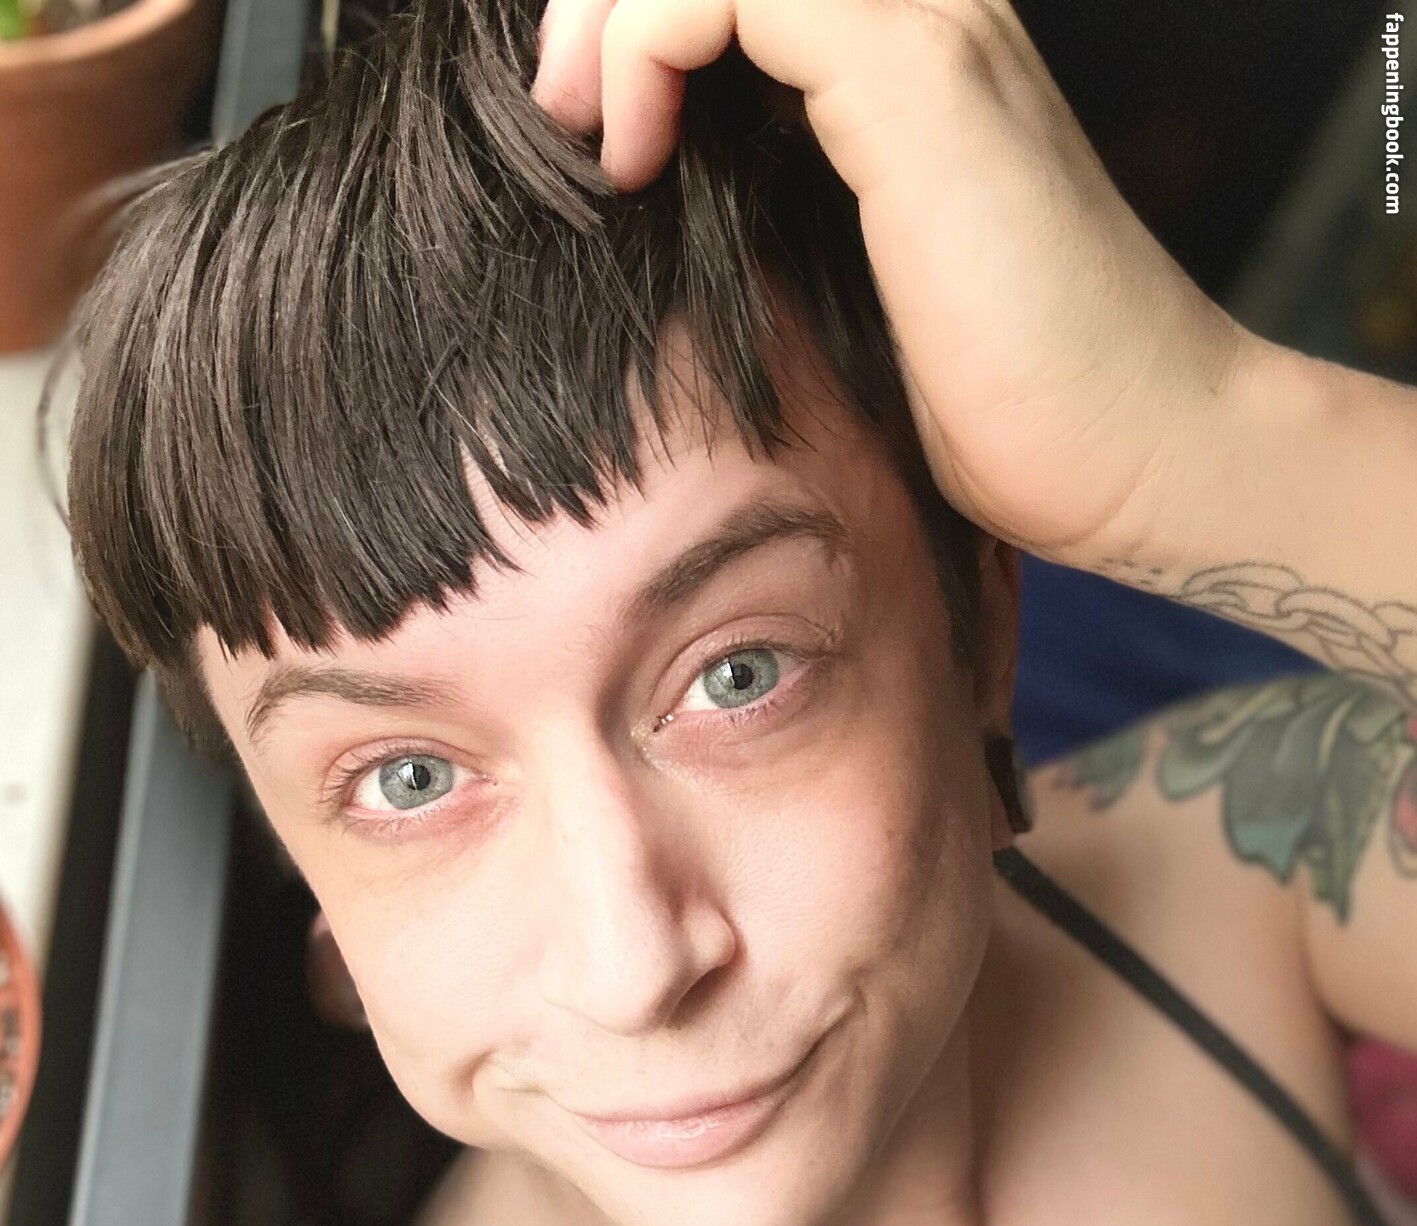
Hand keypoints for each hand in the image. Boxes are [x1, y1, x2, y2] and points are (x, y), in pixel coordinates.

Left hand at [530, 0, 1251, 569]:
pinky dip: (647, 47)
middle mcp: (925, 11)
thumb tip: (662, 226)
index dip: (631, 18)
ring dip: (610, 12)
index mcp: (906, 53)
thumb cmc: (1014, 410)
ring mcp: (932, 32)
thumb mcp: (861, 294)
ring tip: (580, 129)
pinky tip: (632, 159)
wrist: (1147, 454)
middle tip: (558, 117)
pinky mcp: (922, 85)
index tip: (583, 135)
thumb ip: (782, 215)